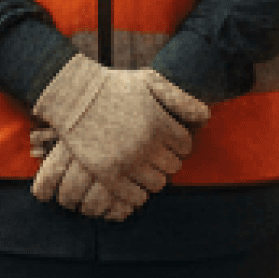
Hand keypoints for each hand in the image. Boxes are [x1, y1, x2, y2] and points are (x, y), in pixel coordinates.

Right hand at [31, 58, 208, 207]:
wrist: (71, 94)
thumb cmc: (113, 85)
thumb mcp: (149, 80)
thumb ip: (181, 98)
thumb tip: (207, 117)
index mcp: (159, 123)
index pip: (185, 145)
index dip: (177, 142)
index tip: (164, 138)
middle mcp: (146, 144)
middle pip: (173, 166)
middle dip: (165, 159)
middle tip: (151, 151)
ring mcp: (127, 161)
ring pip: (157, 184)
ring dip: (152, 176)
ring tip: (141, 164)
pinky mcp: (108, 174)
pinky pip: (136, 197)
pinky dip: (137, 192)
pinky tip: (130, 179)